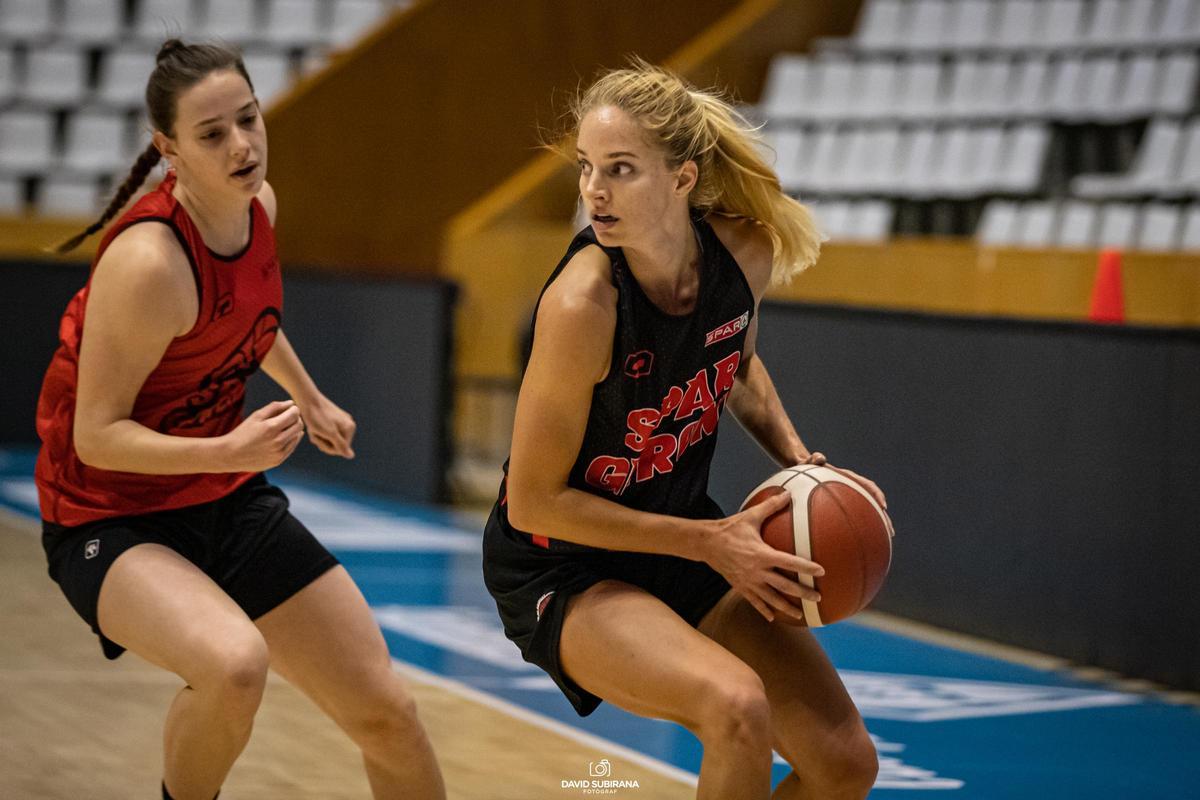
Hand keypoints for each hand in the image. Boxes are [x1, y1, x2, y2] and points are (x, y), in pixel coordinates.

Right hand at [223, 400, 304, 471]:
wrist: (230, 455)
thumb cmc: (243, 432)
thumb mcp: (256, 416)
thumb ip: (275, 407)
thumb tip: (291, 403)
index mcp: (271, 427)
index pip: (294, 414)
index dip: (294, 409)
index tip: (290, 409)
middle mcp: (277, 441)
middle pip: (299, 425)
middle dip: (296, 418)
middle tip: (288, 417)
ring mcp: (279, 452)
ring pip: (297, 436)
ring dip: (294, 429)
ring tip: (284, 426)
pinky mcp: (278, 460)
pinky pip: (292, 447)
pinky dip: (291, 440)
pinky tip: (284, 436)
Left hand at [297, 393, 355, 458]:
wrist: (307, 398)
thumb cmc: (317, 416)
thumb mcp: (329, 433)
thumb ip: (340, 445)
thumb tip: (351, 456)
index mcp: (350, 428)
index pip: (340, 450)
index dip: (326, 447)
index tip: (318, 437)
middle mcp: (348, 424)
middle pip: (335, 444)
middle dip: (322, 441)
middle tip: (314, 432)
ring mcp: (341, 421)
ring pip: (329, 439)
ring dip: (318, 437)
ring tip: (312, 428)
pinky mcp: (332, 418)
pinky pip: (326, 431)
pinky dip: (318, 431)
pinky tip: (312, 425)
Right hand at [704, 491, 823, 622]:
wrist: (706, 543)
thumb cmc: (730, 528)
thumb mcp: (751, 516)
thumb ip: (771, 506)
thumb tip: (788, 494)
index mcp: (762, 554)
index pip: (789, 562)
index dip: (806, 567)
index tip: (821, 572)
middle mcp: (757, 571)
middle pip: (784, 586)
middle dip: (802, 593)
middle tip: (818, 598)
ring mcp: (748, 581)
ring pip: (771, 598)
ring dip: (786, 608)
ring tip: (800, 615)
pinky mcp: (740, 586)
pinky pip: (754, 601)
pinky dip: (764, 610)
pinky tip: (772, 618)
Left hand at [807, 459, 894, 536]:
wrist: (803, 469)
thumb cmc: (806, 466)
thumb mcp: (808, 462)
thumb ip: (813, 460)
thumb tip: (820, 458)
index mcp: (846, 478)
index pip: (866, 485)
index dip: (876, 495)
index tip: (883, 506)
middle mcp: (851, 489)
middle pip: (872, 504)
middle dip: (883, 518)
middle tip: (890, 532)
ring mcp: (847, 499)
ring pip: (865, 514)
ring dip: (875, 527)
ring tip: (882, 544)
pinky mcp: (840, 508)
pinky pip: (851, 520)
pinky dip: (856, 531)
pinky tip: (855, 546)